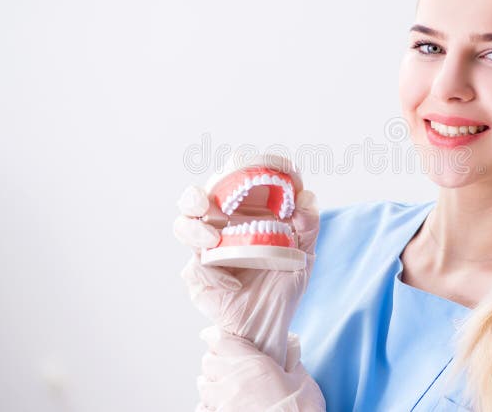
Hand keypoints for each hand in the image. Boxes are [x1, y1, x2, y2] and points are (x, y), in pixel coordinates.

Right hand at [173, 184, 318, 367]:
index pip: (232, 181)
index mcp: (242, 212)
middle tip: (206, 202)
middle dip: (195, 196)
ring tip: (213, 240)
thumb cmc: (283, 281)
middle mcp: (219, 225)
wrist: (272, 323)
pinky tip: (233, 285)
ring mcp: (205, 249)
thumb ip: (307, 224)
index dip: (238, 168)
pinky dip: (213, 275)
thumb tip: (306, 195)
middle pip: (195, 198)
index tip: (255, 170)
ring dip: (194, 229)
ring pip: (183, 226)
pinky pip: (195, 269)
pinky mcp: (198, 276)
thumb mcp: (303, 253)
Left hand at [196, 326, 325, 411]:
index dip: (215, 335)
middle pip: (208, 362)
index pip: (221, 340)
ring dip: (210, 382)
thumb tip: (289, 348)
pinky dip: (207, 405)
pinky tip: (217, 406)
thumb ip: (292, 362)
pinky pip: (202, 408)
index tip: (214, 335)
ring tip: (220, 384)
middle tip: (224, 361)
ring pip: (203, 386)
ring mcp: (223, 404)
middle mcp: (233, 382)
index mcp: (253, 365)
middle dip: (215, 359)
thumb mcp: (302, 382)